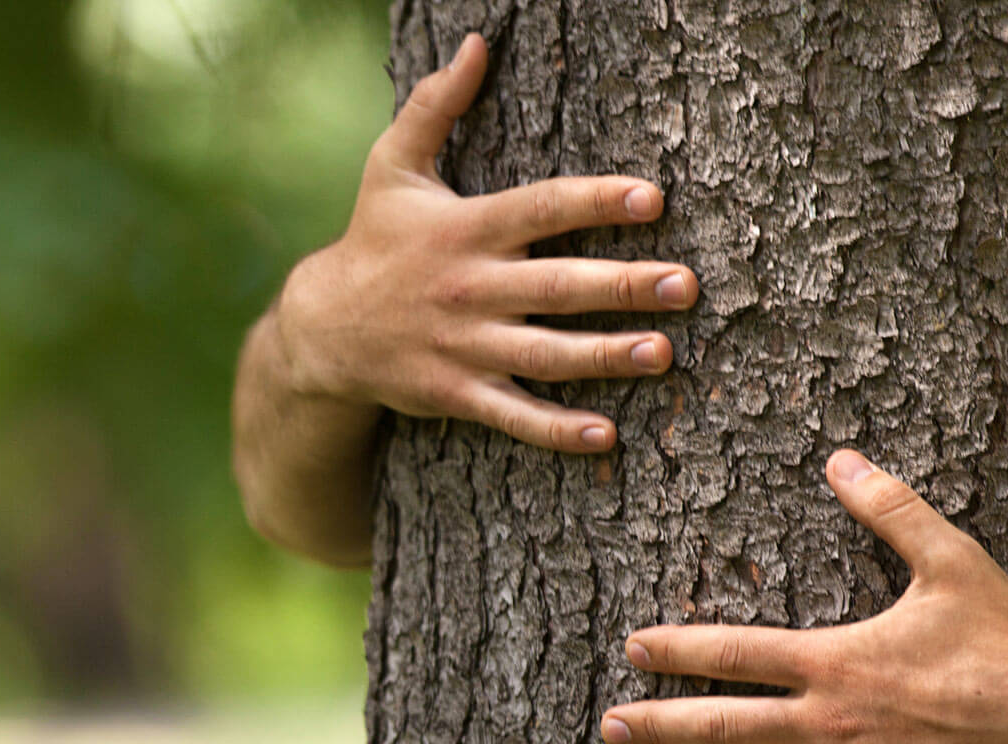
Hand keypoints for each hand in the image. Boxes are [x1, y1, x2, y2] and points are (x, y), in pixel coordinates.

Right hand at [272, 32, 697, 453]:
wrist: (322, 329)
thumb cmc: (374, 239)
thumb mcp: (391, 167)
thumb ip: (433, 106)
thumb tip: (475, 44)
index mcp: (464, 229)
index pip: (540, 209)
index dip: (596, 201)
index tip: (653, 197)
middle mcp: (469, 288)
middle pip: (558, 286)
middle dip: (624, 286)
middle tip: (686, 285)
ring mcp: (464, 345)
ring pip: (546, 354)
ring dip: (607, 356)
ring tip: (664, 354)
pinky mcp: (457, 392)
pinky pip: (513, 415)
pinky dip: (557, 430)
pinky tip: (607, 435)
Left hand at [600, 449, 1007, 743]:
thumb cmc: (1004, 639)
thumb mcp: (949, 559)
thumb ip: (889, 508)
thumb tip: (841, 458)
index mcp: (833, 658)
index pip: (733, 652)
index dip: (677, 651)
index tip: (632, 651)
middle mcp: (828, 719)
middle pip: (724, 723)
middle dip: (660, 724)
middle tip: (609, 727)